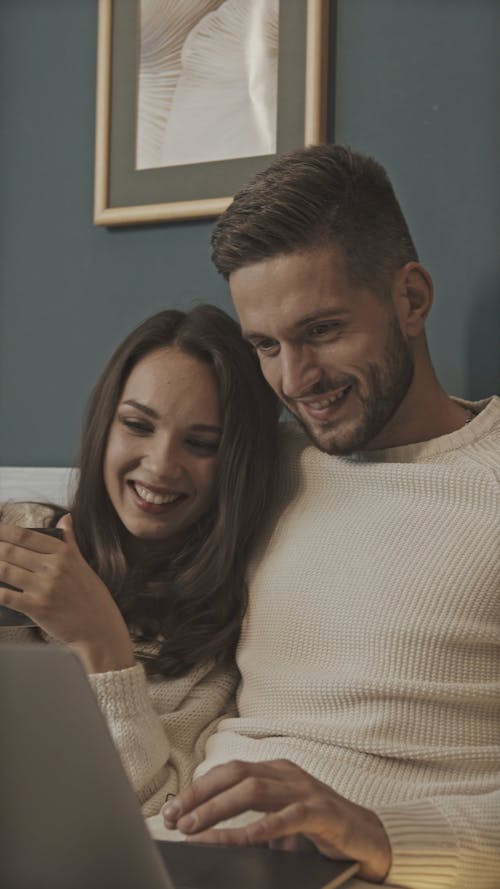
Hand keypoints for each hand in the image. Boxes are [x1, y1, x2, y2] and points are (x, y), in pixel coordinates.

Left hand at [0, 517, 134, 672]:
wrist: (100, 628)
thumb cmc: (92, 596)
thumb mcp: (83, 564)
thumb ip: (70, 540)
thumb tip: (66, 518)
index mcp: (64, 553)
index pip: (26, 536)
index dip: (4, 530)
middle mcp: (54, 567)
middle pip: (12, 551)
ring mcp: (45, 588)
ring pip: (5, 571)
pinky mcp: (37, 608)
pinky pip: (6, 596)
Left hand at [162, 759, 391, 882]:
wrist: (369, 838)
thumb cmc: (320, 829)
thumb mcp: (279, 821)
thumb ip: (251, 820)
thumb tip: (205, 832)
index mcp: (275, 771)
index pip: (228, 771)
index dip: (197, 788)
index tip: (172, 809)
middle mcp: (287, 774)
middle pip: (235, 774)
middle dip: (200, 795)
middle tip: (174, 818)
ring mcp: (305, 790)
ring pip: (254, 790)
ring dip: (219, 809)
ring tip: (195, 828)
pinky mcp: (322, 812)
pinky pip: (288, 817)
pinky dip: (262, 828)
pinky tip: (243, 840)